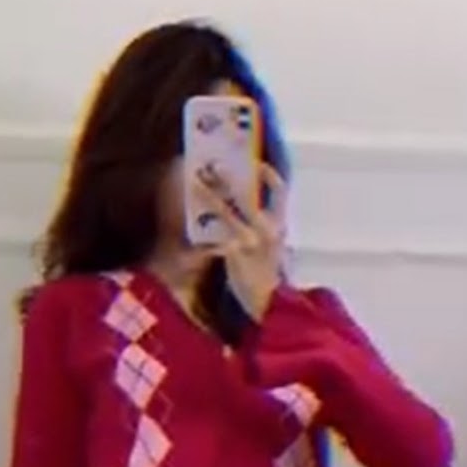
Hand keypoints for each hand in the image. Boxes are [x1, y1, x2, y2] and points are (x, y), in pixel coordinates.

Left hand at [198, 162, 286, 321]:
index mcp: (278, 225)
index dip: (268, 174)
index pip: (279, 191)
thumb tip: (245, 205)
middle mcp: (268, 229)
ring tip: (194, 183)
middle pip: (246, 194)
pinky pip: (214, 236)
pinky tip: (188, 221)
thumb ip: (262, 226)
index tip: (255, 163)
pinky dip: (201, 228)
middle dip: (228, 178)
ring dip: (208, 195)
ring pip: (226, 211)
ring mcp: (250, 241)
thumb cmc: (265, 272)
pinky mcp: (234, 254)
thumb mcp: (271, 246)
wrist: (266, 302)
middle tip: (212, 165)